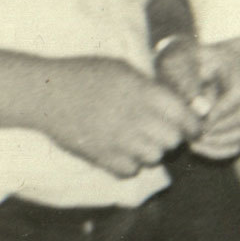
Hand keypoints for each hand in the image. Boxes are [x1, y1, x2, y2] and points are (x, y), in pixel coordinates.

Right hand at [39, 57, 197, 177]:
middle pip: (172, 140)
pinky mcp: (100, 157)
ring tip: (141, 140)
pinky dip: (131, 165)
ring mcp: (116, 140)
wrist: (45, 93)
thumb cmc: (85, 74)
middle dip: (173, 138)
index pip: (183, 116)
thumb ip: (151, 86)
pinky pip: (130, 171)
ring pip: (154, 158)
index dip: (193, 124)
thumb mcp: (123, 69)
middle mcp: (134, 117)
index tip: (193, 128)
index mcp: (142, 92)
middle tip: (164, 132)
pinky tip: (123, 151)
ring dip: (152, 151)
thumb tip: (180, 104)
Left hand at [186, 42, 239, 158]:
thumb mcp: (176, 65)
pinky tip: (196, 146)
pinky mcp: (235, 125)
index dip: (223, 109)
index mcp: (235, 67)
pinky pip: (236, 144)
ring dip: (218, 142)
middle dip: (220, 129)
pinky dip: (218, 150)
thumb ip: (186, 83)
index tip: (202, 119)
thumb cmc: (177, 63)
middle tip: (196, 133)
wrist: (177, 69)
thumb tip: (203, 110)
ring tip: (192, 140)